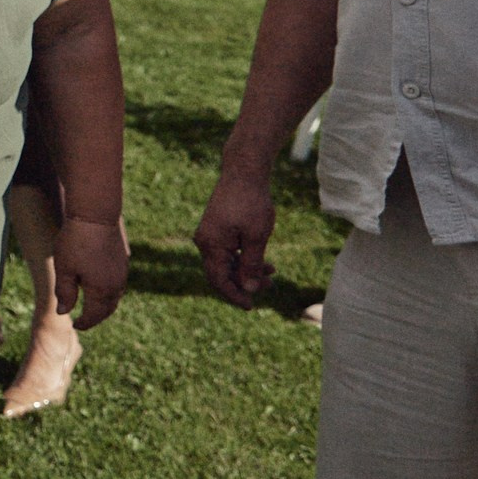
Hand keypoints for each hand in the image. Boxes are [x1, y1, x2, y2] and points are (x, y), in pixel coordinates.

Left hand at [54, 216, 128, 328]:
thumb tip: (64, 312)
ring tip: (91, 306)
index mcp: (101, 290)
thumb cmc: (76, 241)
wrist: (96, 214)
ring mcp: (122, 272)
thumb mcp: (64, 269)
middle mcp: (116, 284)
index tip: (76, 325)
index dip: (85, 323)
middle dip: (96, 317)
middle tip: (84, 320)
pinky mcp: (123, 260)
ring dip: (104, 305)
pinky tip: (100, 287)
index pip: (95, 315)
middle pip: (108, 309)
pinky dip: (109, 292)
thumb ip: (64, 293)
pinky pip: (118, 284)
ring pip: (115, 297)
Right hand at [194, 166, 276, 306]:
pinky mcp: (216, 228)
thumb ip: (251, 265)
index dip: (234, 295)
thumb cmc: (251, 202)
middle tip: (269, 286)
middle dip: (244, 283)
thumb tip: (248, 289)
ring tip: (272, 273)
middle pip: (221, 273)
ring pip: (226, 263)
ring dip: (246, 271)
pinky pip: (227, 251)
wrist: (243, 172)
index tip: (251, 306)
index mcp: (211, 245)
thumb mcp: (257, 237)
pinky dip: (243, 258)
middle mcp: (205, 242)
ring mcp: (209, 235)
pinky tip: (263, 260)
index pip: (219, 280)